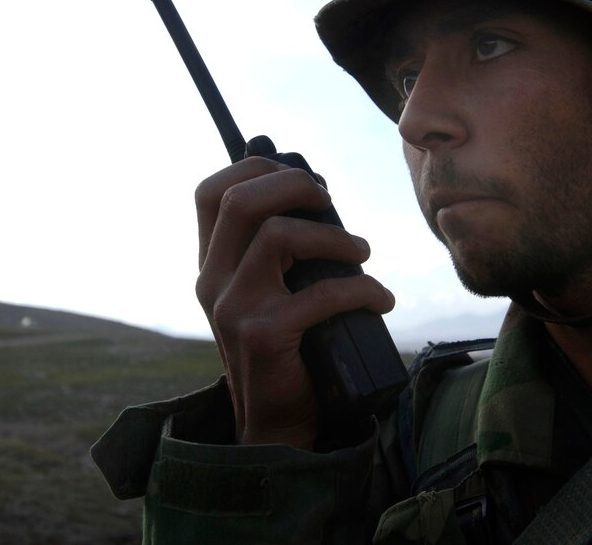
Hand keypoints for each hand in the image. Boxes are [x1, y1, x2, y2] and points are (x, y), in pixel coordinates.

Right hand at [194, 156, 394, 449]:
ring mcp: (233, 308)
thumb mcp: (267, 291)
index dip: (256, 169)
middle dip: (296, 186)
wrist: (274, 422)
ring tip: (362, 253)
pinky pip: (321, 292)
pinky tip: (380, 299)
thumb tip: (317, 192)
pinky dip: (362, 288)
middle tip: (331, 203)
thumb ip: (276, 249)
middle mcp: (212, 281)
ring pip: (278, 236)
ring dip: (335, 237)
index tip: (303, 181)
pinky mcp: (264, 336)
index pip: (211, 193)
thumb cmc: (286, 346)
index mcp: (211, 264)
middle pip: (241, 201)